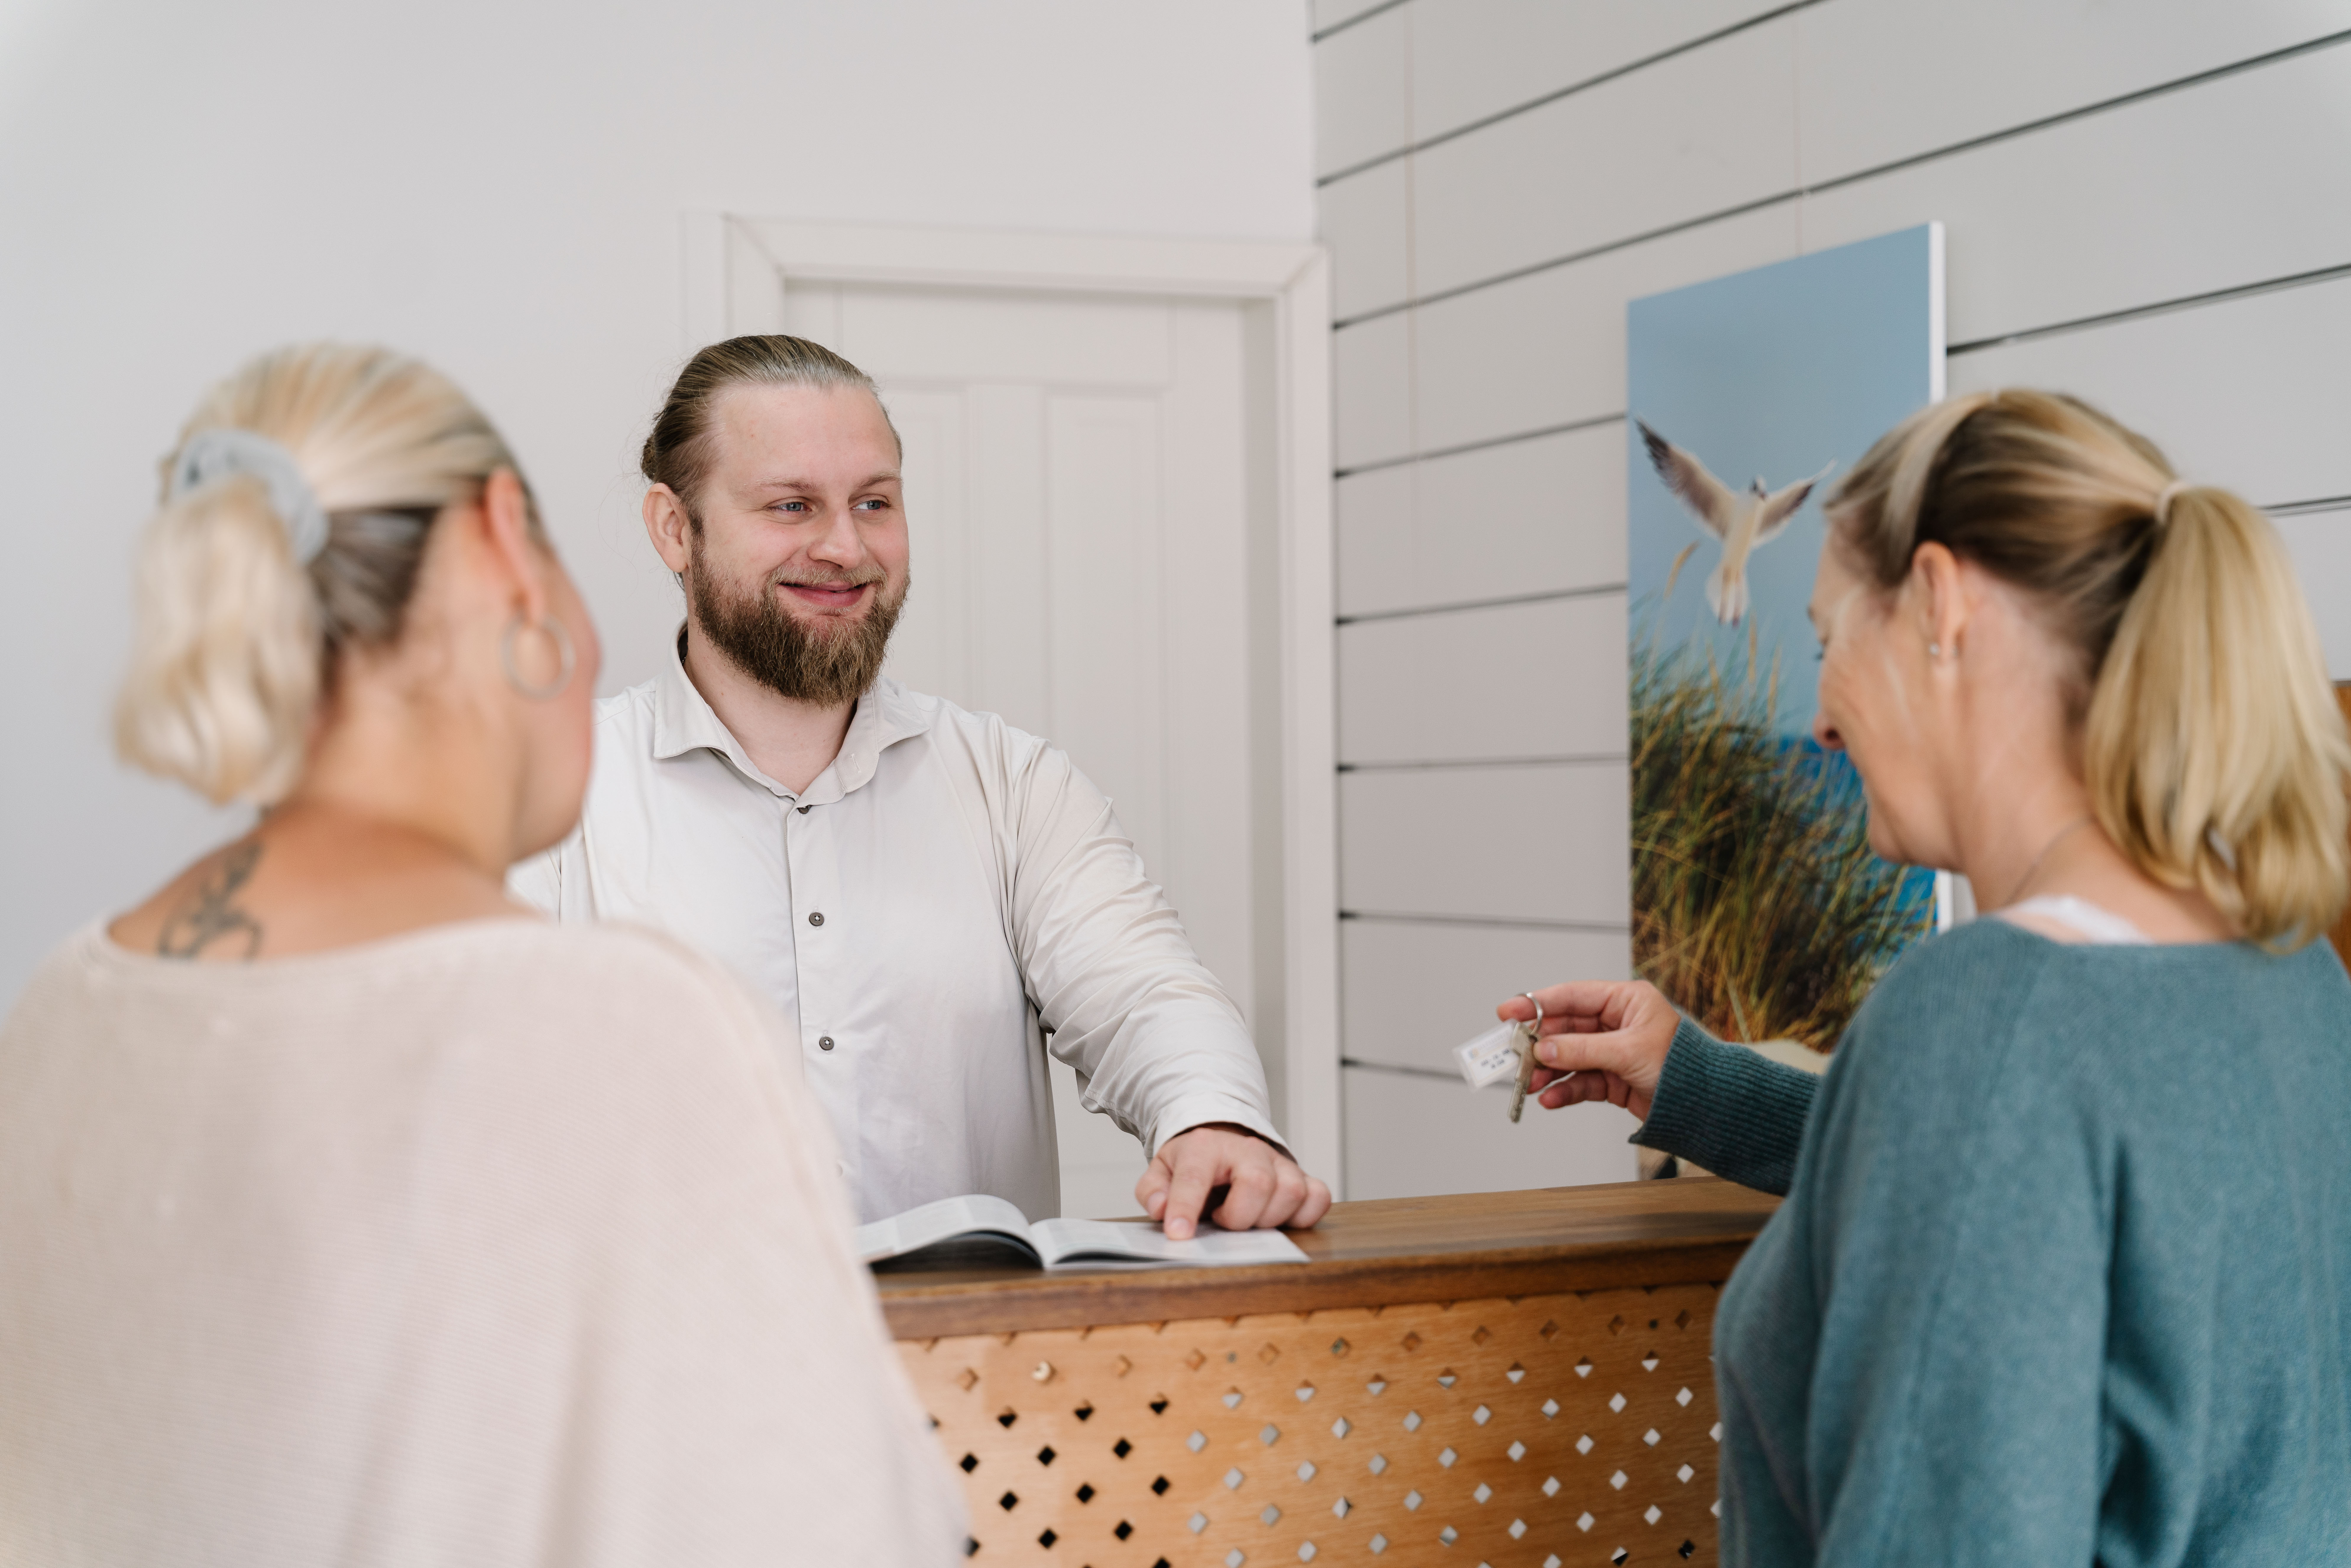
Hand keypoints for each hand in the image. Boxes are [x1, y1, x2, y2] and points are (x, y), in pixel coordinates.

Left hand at [1137, 1123, 1332, 1239]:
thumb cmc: (1194, 1162)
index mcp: (1205, 1146)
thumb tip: (1161, 1208)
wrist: (1223, 1139)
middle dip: (1239, 1216)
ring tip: (1248, 1220)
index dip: (1187, 1206)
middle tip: (1223, 1222)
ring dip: (1269, 1218)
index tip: (1179, 1235)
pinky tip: (1279, 1220)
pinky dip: (1303, 1217)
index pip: (1196, 1175)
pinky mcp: (1302, 1176)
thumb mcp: (1162, 1171)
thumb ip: (1153, 1190)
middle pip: (1257, 1183)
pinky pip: (1318, 1197)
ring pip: (1291, 1191)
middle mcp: (1247, 1149)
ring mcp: (1279, 1162)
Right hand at [1498, 980, 1680, 1122]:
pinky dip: (1564, 1090)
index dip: (1537, 1004)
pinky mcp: (1613, 1079)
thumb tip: (1543, 1050)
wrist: (1708, 1106)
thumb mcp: (1628, 1053)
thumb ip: (1582, 1050)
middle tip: (1513, 1055)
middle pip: (1566, 1029)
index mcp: (1626, 1001)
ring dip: (1547, 1071)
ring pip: (1569, 1057)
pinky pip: (1580, 1082)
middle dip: (1540, 1044)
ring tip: (1529, 1083)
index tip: (1508, 1012)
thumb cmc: (1684, 1068)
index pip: (1573, 996)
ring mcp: (1613, 1052)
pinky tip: (1551, 1098)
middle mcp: (1617, 1023)